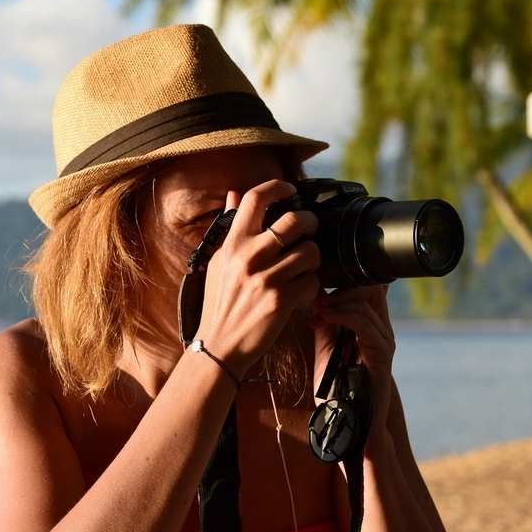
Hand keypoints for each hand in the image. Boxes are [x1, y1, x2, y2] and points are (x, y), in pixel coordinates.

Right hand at [195, 180, 320, 376]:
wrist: (219, 344)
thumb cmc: (219, 303)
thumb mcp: (217, 261)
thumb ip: (229, 227)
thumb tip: (233, 195)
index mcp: (232, 243)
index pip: (255, 198)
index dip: (277, 186)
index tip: (289, 189)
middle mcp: (249, 257)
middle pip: (294, 221)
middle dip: (310, 222)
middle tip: (310, 230)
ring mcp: (266, 279)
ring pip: (310, 252)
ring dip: (314, 258)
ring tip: (305, 266)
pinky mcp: (282, 301)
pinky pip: (313, 282)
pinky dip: (312, 286)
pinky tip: (301, 290)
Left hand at [309, 285, 395, 440]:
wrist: (345, 419)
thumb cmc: (336, 386)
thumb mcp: (325, 345)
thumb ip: (324, 319)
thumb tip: (315, 292)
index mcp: (370, 324)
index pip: (367, 286)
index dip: (344, 278)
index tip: (317, 285)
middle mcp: (382, 329)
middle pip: (371, 288)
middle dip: (342, 286)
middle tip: (318, 294)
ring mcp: (384, 341)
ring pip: (365, 304)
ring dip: (337, 301)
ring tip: (317, 309)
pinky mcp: (382, 355)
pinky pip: (365, 325)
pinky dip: (343, 316)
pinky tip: (325, 316)